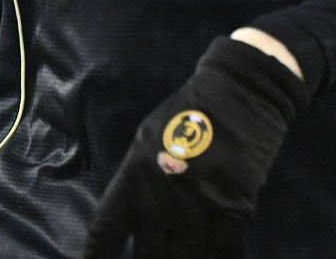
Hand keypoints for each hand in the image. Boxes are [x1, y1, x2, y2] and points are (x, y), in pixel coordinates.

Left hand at [83, 37, 306, 258]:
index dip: (97, 258)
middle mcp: (159, 199)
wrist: (239, 93)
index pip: (104, 231)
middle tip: (157, 257)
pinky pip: (224, 254)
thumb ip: (139, 183)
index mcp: (133, 177)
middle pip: (146, 256)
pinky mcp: (231, 211)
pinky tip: (216, 254)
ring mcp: (196, 208)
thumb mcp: (147, 140)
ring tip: (185, 253)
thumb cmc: (191, 111)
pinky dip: (221, 258)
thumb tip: (136, 219)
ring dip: (185, 258)